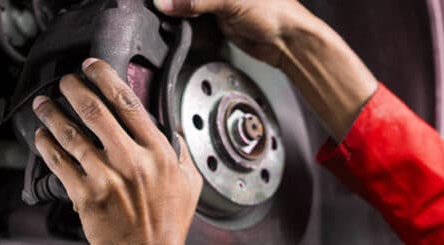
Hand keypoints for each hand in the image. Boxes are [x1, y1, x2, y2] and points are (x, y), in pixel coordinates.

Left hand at [33, 58, 202, 244]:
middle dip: (74, 89)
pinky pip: (59, 161)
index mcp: (160, 155)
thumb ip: (184, 155)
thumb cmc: (169, 224)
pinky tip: (42, 135)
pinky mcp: (86, 195)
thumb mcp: (190, 185)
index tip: (94, 68)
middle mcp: (134, 162)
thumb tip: (176, 132)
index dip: (107, 80)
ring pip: (71, 134)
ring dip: (53, 113)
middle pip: (95, 111)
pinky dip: (47, 144)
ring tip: (45, 104)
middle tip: (66, 82)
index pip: (129, 105)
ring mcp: (108, 178)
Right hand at [154, 0, 377, 139]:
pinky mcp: (215, 17)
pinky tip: (172, 16)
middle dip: (173, 0)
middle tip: (158, 5)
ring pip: (187, 1)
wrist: (288, 41)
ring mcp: (216, 1)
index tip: (156, 0)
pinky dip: (181, 16)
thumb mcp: (228, 0)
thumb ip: (194, 1)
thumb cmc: (274, 12)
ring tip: (162, 9)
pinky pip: (191, 14)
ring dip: (175, 6)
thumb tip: (164, 3)